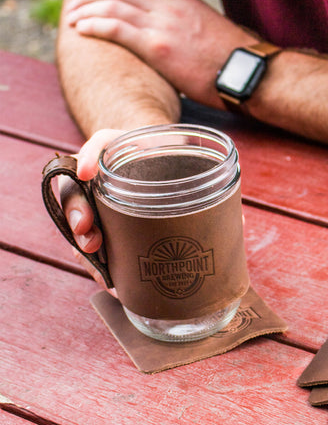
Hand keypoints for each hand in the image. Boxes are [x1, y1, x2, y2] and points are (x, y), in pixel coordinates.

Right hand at [60, 129, 123, 286]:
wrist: (160, 153)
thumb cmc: (134, 144)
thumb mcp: (112, 138)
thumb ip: (96, 147)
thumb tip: (85, 171)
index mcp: (83, 183)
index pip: (70, 199)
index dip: (75, 213)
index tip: (85, 224)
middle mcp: (92, 205)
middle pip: (78, 229)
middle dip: (82, 241)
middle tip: (93, 246)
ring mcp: (108, 223)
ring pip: (92, 249)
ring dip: (95, 264)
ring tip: (106, 278)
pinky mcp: (124, 237)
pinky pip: (111, 258)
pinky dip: (112, 274)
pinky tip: (118, 286)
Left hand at [65, 0, 258, 107]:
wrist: (247, 73)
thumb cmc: (232, 59)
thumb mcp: (206, 29)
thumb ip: (185, 24)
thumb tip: (179, 36)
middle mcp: (167, 5)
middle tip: (77, 3)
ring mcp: (162, 24)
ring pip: (112, 3)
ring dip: (87, 9)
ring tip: (73, 19)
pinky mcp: (158, 47)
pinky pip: (116, 27)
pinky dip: (94, 24)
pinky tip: (81, 28)